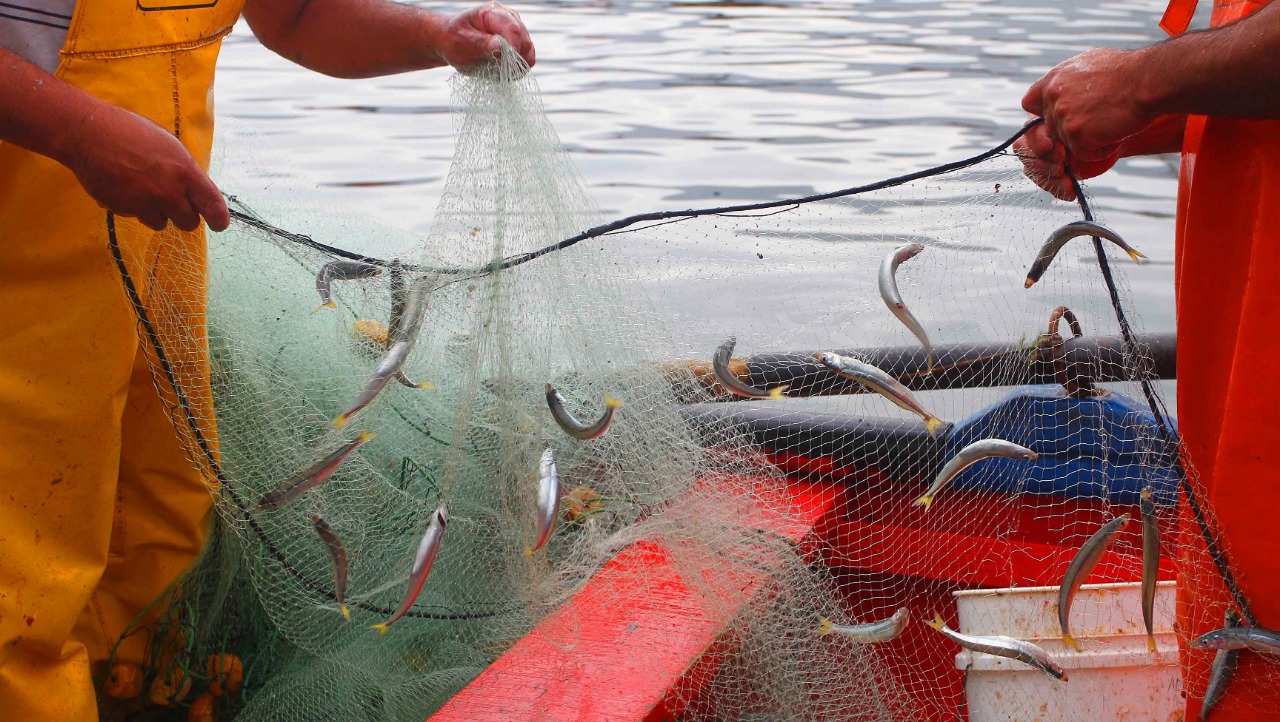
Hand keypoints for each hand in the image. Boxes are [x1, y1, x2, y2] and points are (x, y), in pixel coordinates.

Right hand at [61, 101, 228, 231]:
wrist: (87, 133)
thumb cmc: (130, 132)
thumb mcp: (169, 145)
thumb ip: (184, 170)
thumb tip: (194, 191)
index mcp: (185, 172)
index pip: (212, 204)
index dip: (219, 218)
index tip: (219, 224)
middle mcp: (168, 192)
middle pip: (189, 223)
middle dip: (184, 215)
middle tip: (175, 203)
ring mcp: (144, 203)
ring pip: (161, 223)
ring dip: (157, 212)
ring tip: (144, 189)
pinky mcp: (123, 209)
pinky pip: (136, 217)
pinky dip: (134, 207)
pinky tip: (125, 186)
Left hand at [436, 1, 534, 71]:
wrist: (451, 43)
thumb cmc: (453, 40)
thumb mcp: (461, 42)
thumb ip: (481, 44)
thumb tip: (501, 46)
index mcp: (493, 13)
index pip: (512, 29)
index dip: (512, 49)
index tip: (503, 65)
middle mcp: (508, 18)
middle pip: (524, 42)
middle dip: (513, 60)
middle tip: (495, 70)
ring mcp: (515, 31)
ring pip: (528, 52)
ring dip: (514, 67)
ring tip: (495, 70)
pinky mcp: (517, 44)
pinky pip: (525, 60)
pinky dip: (515, 69)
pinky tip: (500, 70)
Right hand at [1013, 122, 1118, 201]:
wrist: (1110, 140)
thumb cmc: (1098, 122)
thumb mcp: (1082, 116)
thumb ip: (1063, 115)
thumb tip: (1043, 113)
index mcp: (1043, 121)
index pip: (1028, 132)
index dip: (1036, 141)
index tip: (1050, 146)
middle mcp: (1038, 140)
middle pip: (1026, 153)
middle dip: (1043, 162)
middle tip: (1061, 165)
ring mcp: (1043, 158)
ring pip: (1033, 170)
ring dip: (1050, 178)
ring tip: (1068, 181)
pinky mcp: (1052, 174)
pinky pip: (1047, 184)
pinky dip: (1058, 189)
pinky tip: (1070, 191)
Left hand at [1018, 48, 1153, 199]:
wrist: (1150, 80)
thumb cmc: (1130, 72)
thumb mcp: (1090, 64)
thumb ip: (1069, 80)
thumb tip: (1059, 89)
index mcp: (1054, 79)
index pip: (1030, 103)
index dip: (1043, 115)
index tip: (1060, 118)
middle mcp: (1053, 96)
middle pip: (1051, 129)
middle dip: (1072, 131)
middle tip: (1099, 120)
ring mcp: (1063, 116)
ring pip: (1069, 143)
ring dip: (1092, 140)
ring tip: (1113, 119)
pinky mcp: (1076, 134)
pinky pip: (1086, 155)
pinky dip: (1104, 149)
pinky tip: (1117, 131)